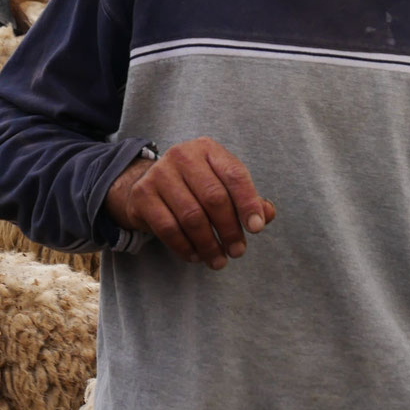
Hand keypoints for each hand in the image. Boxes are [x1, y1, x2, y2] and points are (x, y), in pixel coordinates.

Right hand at [104, 138, 274, 269]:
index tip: (256, 228)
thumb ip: (248, 200)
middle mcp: (182, 155)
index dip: (248, 203)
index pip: (234, 175)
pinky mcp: (143, 195)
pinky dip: (185, 247)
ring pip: (191, 216)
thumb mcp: (222, 185)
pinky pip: (168, 228)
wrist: (149, 185)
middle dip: (229, 229)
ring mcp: (159, 173)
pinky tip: (196, 256)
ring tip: (219, 261)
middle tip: (238, 252)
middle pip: (214, 197)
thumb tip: (267, 215)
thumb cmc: (195, 186)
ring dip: (209, 244)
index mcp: (208, 149)